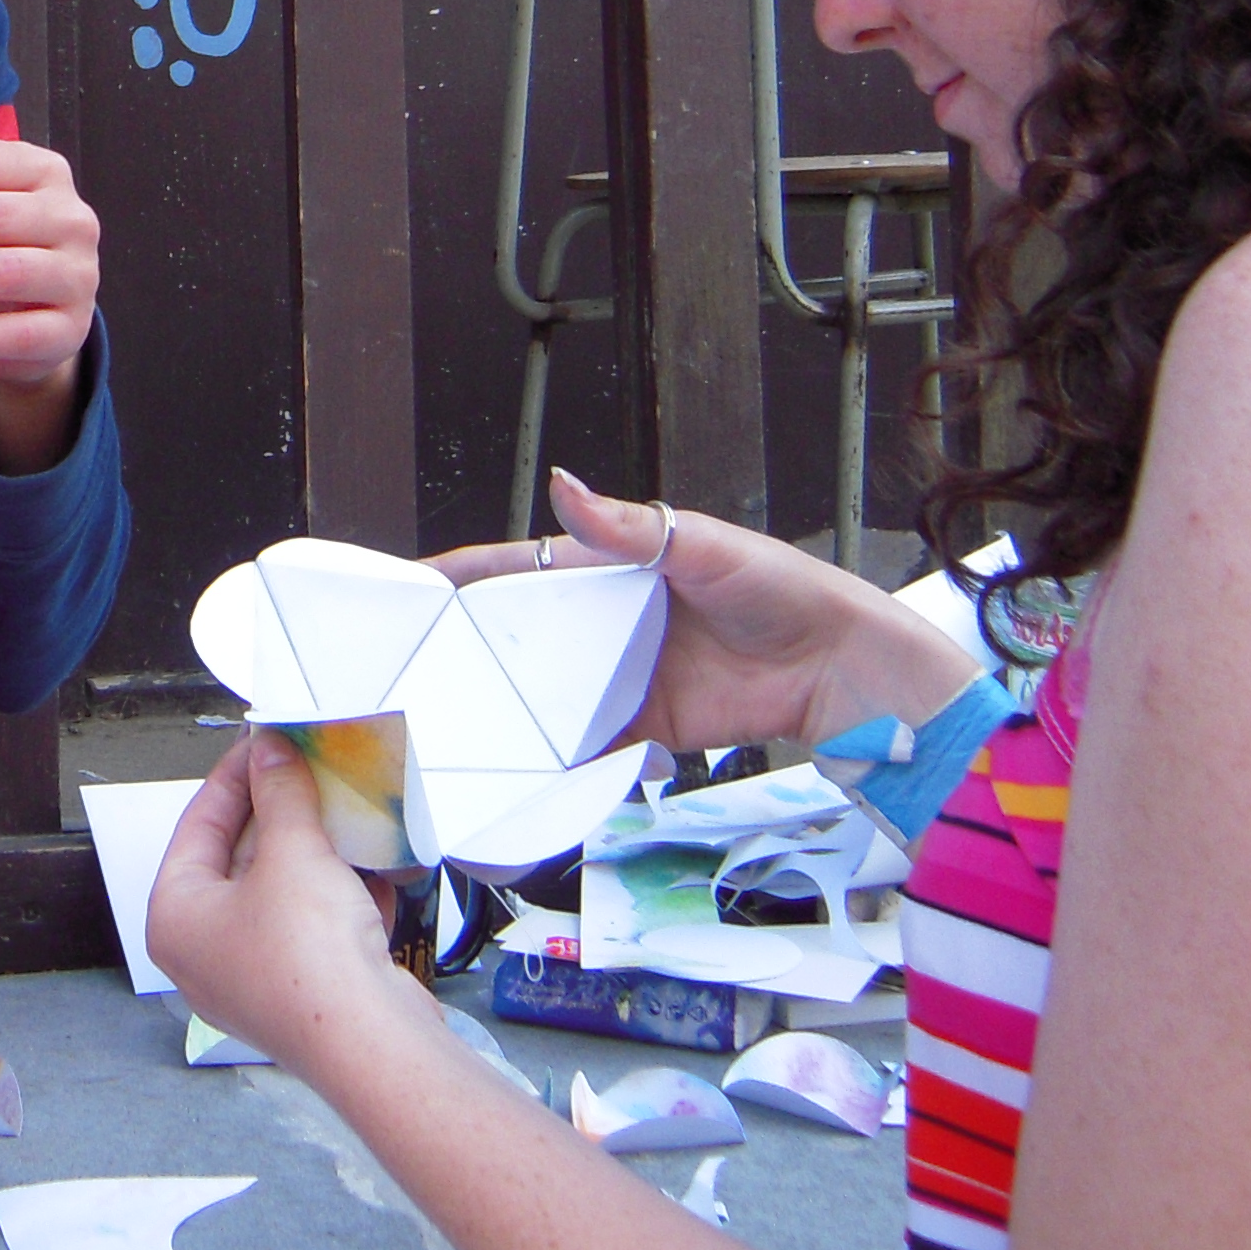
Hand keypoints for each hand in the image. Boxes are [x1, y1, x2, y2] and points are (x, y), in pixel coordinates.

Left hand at [145, 731, 417, 1069]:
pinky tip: (375, 869)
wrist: (370, 1044)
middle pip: (237, 860)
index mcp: (175, 918)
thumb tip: (271, 750)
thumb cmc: (308, 956)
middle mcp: (205, 954)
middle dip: (281, 815)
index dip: (234, 777)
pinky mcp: (303, 994)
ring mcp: (254, 978)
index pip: (195, 826)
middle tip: (307, 770)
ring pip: (282, 894)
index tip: (264, 743)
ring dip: (317, 854)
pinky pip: (315, 928)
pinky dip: (342, 897)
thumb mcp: (292, 852)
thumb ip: (281, 794)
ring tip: (344, 811)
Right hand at [429, 469, 980, 754]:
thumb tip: (560, 483)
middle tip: (406, 670)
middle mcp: (605, 624)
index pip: (522, 568)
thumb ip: (629, 527)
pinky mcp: (645, 729)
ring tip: (442, 724)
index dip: (465, 578)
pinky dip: (555, 756)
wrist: (843, 668)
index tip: (407, 589)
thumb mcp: (704, 545)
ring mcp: (621, 679)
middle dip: (466, 650)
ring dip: (503, 707)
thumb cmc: (779, 588)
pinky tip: (515, 766)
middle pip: (521, 636)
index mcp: (611, 568)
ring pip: (544, 693)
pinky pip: (587, 744)